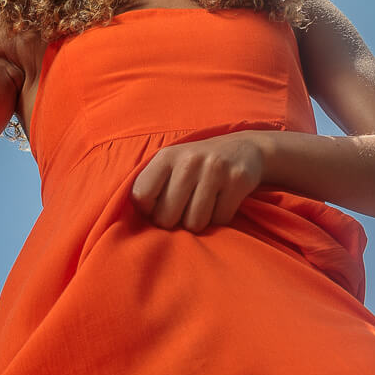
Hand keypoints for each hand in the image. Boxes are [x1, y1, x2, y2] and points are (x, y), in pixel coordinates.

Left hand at [130, 131, 266, 231]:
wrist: (244, 149)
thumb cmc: (197, 165)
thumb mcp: (171, 165)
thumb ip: (151, 186)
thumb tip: (130, 225)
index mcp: (166, 157)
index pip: (141, 196)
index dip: (149, 210)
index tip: (159, 206)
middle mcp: (189, 160)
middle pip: (167, 217)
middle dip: (175, 221)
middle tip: (184, 209)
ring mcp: (215, 169)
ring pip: (194, 223)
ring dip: (198, 222)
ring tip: (203, 205)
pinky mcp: (238, 180)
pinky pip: (220, 220)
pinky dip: (220, 218)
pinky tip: (221, 202)